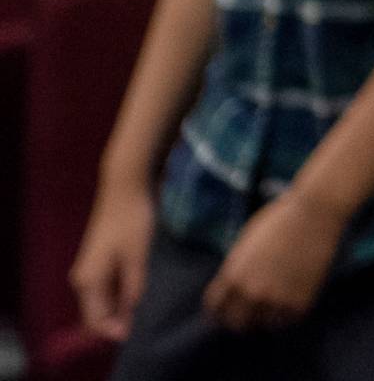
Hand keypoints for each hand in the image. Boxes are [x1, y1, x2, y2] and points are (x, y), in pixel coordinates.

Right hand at [71, 177, 153, 342]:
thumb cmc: (131, 221)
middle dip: (118, 320)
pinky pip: (107, 286)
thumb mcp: (137, 258)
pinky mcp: (100, 258)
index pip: (95, 320)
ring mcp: (90, 268)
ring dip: (120, 307)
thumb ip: (133, 288)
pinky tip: (138, 291)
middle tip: (143, 322)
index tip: (137, 332)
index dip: (114, 329)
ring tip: (144, 309)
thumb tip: (130, 313)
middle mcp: (83, 278)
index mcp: (88, 281)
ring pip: (103, 299)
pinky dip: (120, 293)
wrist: (124, 187)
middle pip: (97, 311)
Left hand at [203, 187, 344, 332]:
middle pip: (237, 323)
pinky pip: (289, 320)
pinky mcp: (300, 301)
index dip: (222, 310)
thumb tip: (237, 285)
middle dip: (244, 319)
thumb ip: (238, 267)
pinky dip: (291, 314)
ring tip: (279, 305)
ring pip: (265, 325)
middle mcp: (250, 291)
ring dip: (270, 316)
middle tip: (254, 313)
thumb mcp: (248, 242)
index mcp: (232, 274)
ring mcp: (275, 298)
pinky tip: (295, 300)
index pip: (215, 309)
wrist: (315, 211)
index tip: (231, 310)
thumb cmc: (281, 218)